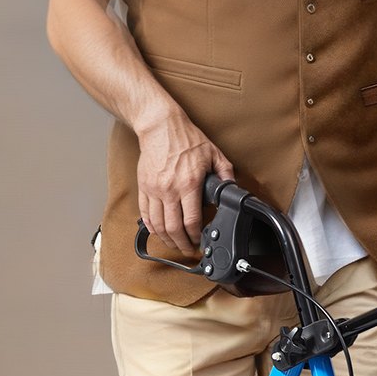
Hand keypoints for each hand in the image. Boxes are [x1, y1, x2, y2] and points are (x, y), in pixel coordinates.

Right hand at [136, 110, 234, 252]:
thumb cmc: (186, 138)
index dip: (196, 235)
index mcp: (189, 184)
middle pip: (173, 228)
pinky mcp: (143, 187)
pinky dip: (151, 227)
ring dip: (166, 239)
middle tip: (188, 249)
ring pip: (157, 225)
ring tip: (175, 243)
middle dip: (182, 243)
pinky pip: (145, 213)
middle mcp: (170, 189)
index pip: (192, 220)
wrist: (160, 126)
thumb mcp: (214, 154)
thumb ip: (225, 174)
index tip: (200, 240)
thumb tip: (232, 189)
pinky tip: (158, 231)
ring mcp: (154, 189)